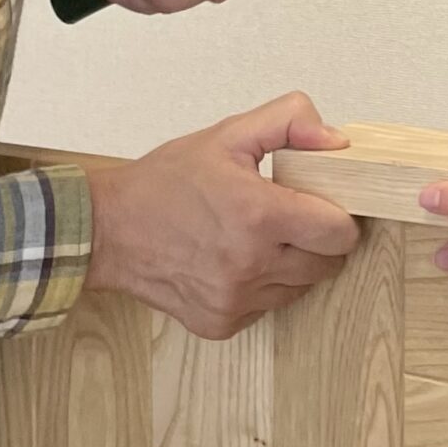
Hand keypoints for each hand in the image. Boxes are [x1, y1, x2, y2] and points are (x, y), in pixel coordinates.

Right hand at [85, 92, 359, 339]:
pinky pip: (267, 308)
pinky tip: (233, 262)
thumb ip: (288, 123)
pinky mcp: (221, 323)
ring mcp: (235, 300)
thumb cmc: (165, 182)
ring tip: (256, 239)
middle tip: (288, 220)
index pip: (340, 233)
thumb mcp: (227, 135)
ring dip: (290, 266)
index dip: (338, 218)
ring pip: (299, 288)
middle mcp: (250, 264)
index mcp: (258, 215)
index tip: (321, 206)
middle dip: (317, 241)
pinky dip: (260, 288)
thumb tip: (336, 142)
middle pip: (327, 265)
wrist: (107, 229)